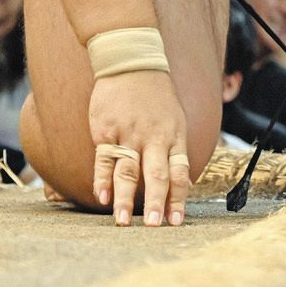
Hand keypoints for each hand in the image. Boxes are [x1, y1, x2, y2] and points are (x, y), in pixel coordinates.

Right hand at [89, 70, 189, 226]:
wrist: (131, 60)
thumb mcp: (175, 117)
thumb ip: (176, 150)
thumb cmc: (156, 94)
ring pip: (128, 171)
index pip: (179, 172)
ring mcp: (128, 133)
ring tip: (122, 222)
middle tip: (152, 226)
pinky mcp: (106, 130)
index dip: (178, 198)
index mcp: (174, 135)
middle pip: (156, 174)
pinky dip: (102, 180)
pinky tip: (101, 197)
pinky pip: (104, 159)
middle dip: (155, 202)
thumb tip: (184, 183)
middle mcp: (153, 136)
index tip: (175, 221)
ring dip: (124, 198)